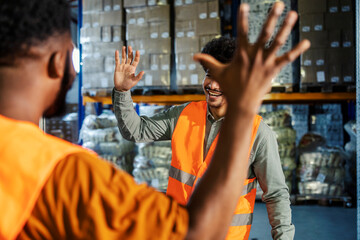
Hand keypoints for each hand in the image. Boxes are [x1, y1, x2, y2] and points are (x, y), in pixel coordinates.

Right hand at [114, 46, 143, 90]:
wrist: (121, 88)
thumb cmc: (128, 85)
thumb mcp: (134, 81)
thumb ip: (138, 76)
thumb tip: (143, 71)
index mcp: (133, 69)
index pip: (135, 60)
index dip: (137, 56)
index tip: (138, 51)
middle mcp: (128, 66)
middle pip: (130, 57)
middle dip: (130, 52)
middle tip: (130, 46)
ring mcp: (122, 66)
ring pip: (123, 57)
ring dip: (124, 52)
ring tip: (124, 47)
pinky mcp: (117, 67)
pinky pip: (117, 60)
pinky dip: (117, 56)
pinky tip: (117, 51)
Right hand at [194, 2, 309, 113]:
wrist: (242, 104)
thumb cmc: (229, 87)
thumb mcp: (217, 72)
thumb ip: (207, 61)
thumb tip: (193, 56)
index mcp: (241, 54)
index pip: (242, 32)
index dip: (242, 18)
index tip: (244, 5)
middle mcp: (255, 56)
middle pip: (265, 33)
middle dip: (272, 17)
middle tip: (278, 3)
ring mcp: (266, 62)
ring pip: (278, 42)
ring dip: (286, 28)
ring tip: (294, 14)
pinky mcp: (274, 70)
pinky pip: (287, 59)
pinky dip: (297, 51)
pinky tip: (306, 42)